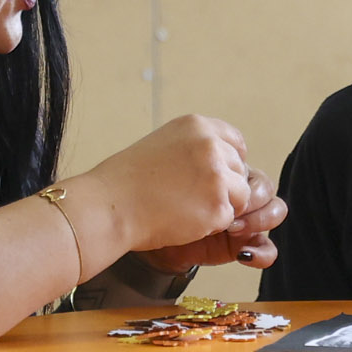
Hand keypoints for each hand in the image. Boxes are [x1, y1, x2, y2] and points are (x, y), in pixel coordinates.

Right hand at [69, 116, 272, 262]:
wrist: (111, 206)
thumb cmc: (129, 181)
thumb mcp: (165, 143)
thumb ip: (196, 146)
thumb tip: (226, 158)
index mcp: (198, 126)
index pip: (236, 142)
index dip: (229, 163)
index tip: (213, 176)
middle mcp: (211, 145)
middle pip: (240, 170)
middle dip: (224, 187)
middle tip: (190, 197)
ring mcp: (216, 176)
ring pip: (240, 196)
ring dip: (220, 206)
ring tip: (186, 207)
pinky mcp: (217, 206)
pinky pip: (228, 219)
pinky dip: (210, 224)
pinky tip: (182, 219)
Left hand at [143, 164, 284, 273]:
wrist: (139, 227)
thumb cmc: (153, 196)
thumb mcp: (177, 166)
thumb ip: (202, 160)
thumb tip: (226, 164)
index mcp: (225, 167)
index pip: (250, 165)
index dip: (240, 178)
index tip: (217, 185)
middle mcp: (237, 189)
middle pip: (267, 187)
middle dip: (251, 198)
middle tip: (226, 209)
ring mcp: (242, 216)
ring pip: (275, 211)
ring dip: (259, 220)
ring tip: (232, 230)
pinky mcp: (241, 243)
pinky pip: (267, 248)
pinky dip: (262, 253)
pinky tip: (244, 255)